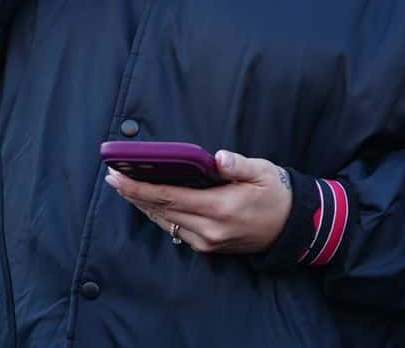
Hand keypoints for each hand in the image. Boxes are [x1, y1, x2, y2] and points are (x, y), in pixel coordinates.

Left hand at [106, 150, 292, 253]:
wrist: (292, 227)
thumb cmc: (276, 193)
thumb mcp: (263, 172)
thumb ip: (238, 165)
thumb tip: (218, 158)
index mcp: (220, 208)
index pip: (169, 197)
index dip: (139, 188)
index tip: (118, 177)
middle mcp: (209, 229)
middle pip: (161, 210)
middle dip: (134, 194)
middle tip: (112, 177)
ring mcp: (208, 241)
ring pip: (165, 222)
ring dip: (143, 205)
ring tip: (124, 187)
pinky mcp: (208, 246)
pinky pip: (176, 229)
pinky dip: (160, 214)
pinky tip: (149, 202)